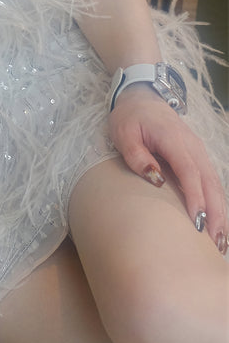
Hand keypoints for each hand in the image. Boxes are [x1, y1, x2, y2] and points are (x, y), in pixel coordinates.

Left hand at [109, 84, 226, 254]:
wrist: (142, 98)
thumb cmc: (130, 118)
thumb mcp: (123, 132)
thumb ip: (137, 155)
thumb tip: (155, 179)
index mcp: (173, 138)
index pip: (189, 171)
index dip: (195, 197)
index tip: (197, 221)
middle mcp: (193, 146)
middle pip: (209, 182)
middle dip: (215, 213)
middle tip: (215, 244)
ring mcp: (199, 152)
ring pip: (215, 185)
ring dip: (220, 213)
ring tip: (220, 244)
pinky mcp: (199, 159)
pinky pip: (212, 183)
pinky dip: (217, 204)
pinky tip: (217, 225)